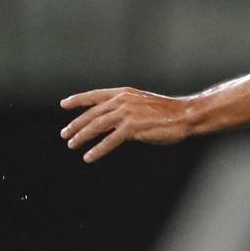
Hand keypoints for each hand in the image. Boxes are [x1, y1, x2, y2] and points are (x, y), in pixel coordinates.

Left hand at [60, 87, 189, 162]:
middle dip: (76, 124)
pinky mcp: (132, 127)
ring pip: (97, 125)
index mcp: (125, 93)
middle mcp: (123, 100)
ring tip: (72, 145)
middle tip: (65, 134)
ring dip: (82, 136)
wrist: (185, 115)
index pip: (95, 95)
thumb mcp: (142, 105)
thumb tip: (109, 123)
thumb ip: (125, 110)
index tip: (64, 104)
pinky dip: (97, 149)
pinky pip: (109, 140)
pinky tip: (89, 157)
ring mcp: (127, 113)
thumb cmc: (167, 112)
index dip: (78, 100)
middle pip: (92, 113)